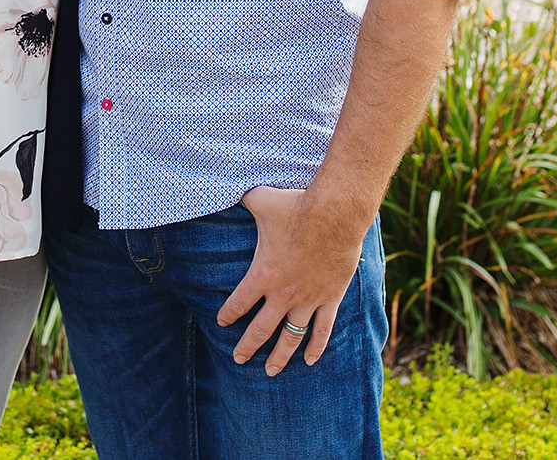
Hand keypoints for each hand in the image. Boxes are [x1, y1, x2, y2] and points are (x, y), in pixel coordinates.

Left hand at [216, 185, 364, 376]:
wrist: (334, 214)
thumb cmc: (296, 207)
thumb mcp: (261, 200)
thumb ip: (243, 198)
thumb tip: (228, 184)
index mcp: (262, 274)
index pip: (238, 303)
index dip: (227, 315)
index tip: (222, 322)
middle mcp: (282, 294)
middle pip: (260, 329)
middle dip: (247, 346)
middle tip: (238, 358)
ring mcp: (308, 299)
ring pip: (290, 336)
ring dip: (279, 356)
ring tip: (270, 371)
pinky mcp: (330, 298)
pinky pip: (322, 330)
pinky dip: (316, 347)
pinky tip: (309, 360)